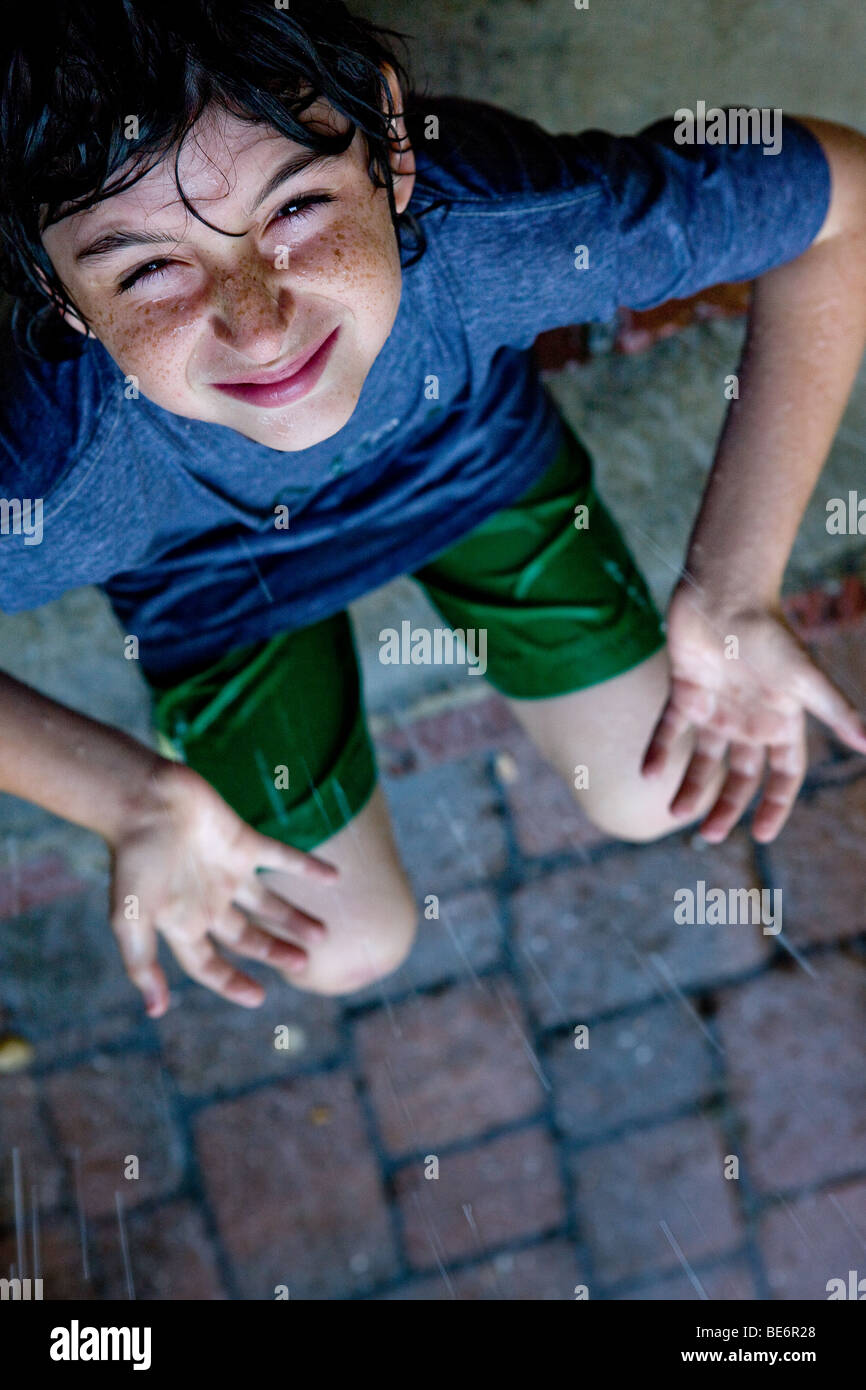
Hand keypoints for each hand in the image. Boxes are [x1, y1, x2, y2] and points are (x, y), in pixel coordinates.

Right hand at [107, 760, 337, 1016]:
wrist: (144, 801)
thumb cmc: (134, 860)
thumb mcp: (129, 919)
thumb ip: (142, 964)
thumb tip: (155, 1012)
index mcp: (182, 923)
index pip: (209, 964)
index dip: (231, 982)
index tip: (259, 996)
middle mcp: (208, 901)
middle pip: (247, 936)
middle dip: (274, 951)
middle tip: (304, 965)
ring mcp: (228, 871)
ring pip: (268, 902)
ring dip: (294, 918)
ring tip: (323, 934)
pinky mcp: (244, 842)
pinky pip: (283, 857)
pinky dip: (309, 867)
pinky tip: (335, 877)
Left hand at [642, 582, 865, 841]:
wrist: (725, 592)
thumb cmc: (770, 632)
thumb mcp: (805, 678)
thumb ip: (834, 711)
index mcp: (780, 721)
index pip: (783, 775)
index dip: (774, 805)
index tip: (760, 835)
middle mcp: (748, 720)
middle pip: (740, 776)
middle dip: (727, 806)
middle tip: (708, 836)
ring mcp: (716, 707)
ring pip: (703, 759)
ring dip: (690, 786)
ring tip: (674, 814)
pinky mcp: (684, 691)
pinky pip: (668, 729)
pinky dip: (658, 751)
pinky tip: (646, 774)